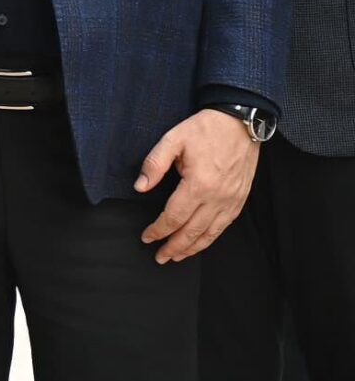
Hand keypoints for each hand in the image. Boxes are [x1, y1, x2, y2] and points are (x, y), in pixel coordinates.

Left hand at [136, 108, 260, 262]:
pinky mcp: (239, 200)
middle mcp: (217, 198)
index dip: (159, 230)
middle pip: (192, 231)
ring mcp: (231, 201)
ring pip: (210, 233)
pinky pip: (224, 226)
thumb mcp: (173, 139)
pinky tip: (201, 243)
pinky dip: (211, 238)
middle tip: (160, 257)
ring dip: (192, 248)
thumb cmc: (205, 129)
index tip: (146, 237)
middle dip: (174, 246)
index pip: (174, 216)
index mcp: (198, 184)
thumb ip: (154, 164)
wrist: (240, 123)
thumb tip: (139, 187)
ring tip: (177, 257)